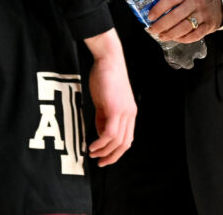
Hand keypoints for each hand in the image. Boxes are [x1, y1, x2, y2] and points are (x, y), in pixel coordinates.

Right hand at [82, 29, 135, 166]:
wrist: (108, 60)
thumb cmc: (105, 77)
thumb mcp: (105, 101)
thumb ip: (104, 118)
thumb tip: (100, 134)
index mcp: (129, 113)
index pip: (127, 139)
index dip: (116, 152)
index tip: (104, 158)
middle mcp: (130, 114)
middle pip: (124, 144)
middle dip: (111, 156)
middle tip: (99, 162)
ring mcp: (124, 112)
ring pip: (116, 141)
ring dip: (103, 151)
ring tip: (92, 153)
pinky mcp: (115, 109)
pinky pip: (109, 133)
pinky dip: (101, 143)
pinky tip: (92, 146)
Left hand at [145, 0, 222, 42]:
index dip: (159, 8)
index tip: (149, 16)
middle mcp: (195, 1)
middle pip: (176, 16)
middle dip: (162, 25)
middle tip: (152, 30)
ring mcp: (203, 14)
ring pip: (185, 27)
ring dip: (171, 34)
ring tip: (161, 36)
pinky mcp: (209, 25)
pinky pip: (195, 35)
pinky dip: (184, 39)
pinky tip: (176, 38)